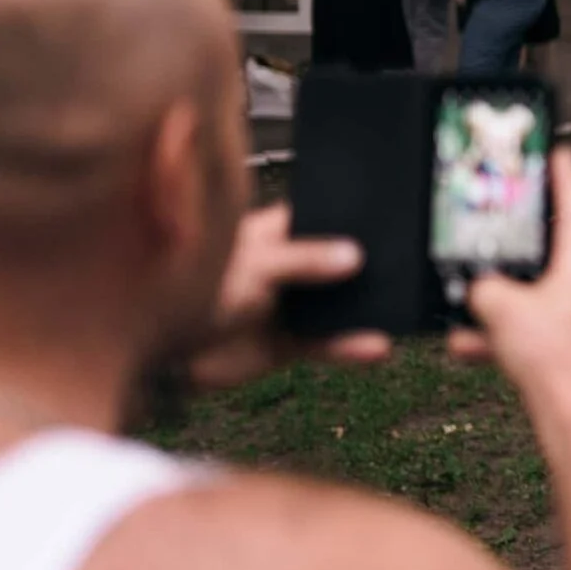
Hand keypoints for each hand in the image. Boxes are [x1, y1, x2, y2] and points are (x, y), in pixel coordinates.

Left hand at [186, 205, 392, 390]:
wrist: (161, 357)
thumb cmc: (192, 293)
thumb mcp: (256, 266)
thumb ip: (304, 260)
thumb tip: (355, 255)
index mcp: (272, 235)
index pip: (317, 216)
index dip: (347, 214)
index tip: (386, 212)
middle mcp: (285, 268)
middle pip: (335, 260)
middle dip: (368, 263)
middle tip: (409, 261)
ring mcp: (287, 306)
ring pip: (336, 304)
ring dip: (365, 307)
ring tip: (402, 306)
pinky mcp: (288, 343)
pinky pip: (328, 342)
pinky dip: (351, 346)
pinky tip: (378, 346)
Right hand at [453, 153, 570, 407]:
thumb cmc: (553, 358)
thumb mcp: (502, 309)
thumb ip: (483, 288)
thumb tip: (477, 289)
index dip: (564, 177)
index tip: (557, 152)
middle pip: (551, 250)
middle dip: (519, 240)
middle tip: (497, 220)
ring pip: (532, 294)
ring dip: (497, 298)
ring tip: (463, 298)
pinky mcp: (565, 349)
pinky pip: (525, 330)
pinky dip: (496, 335)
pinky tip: (463, 347)